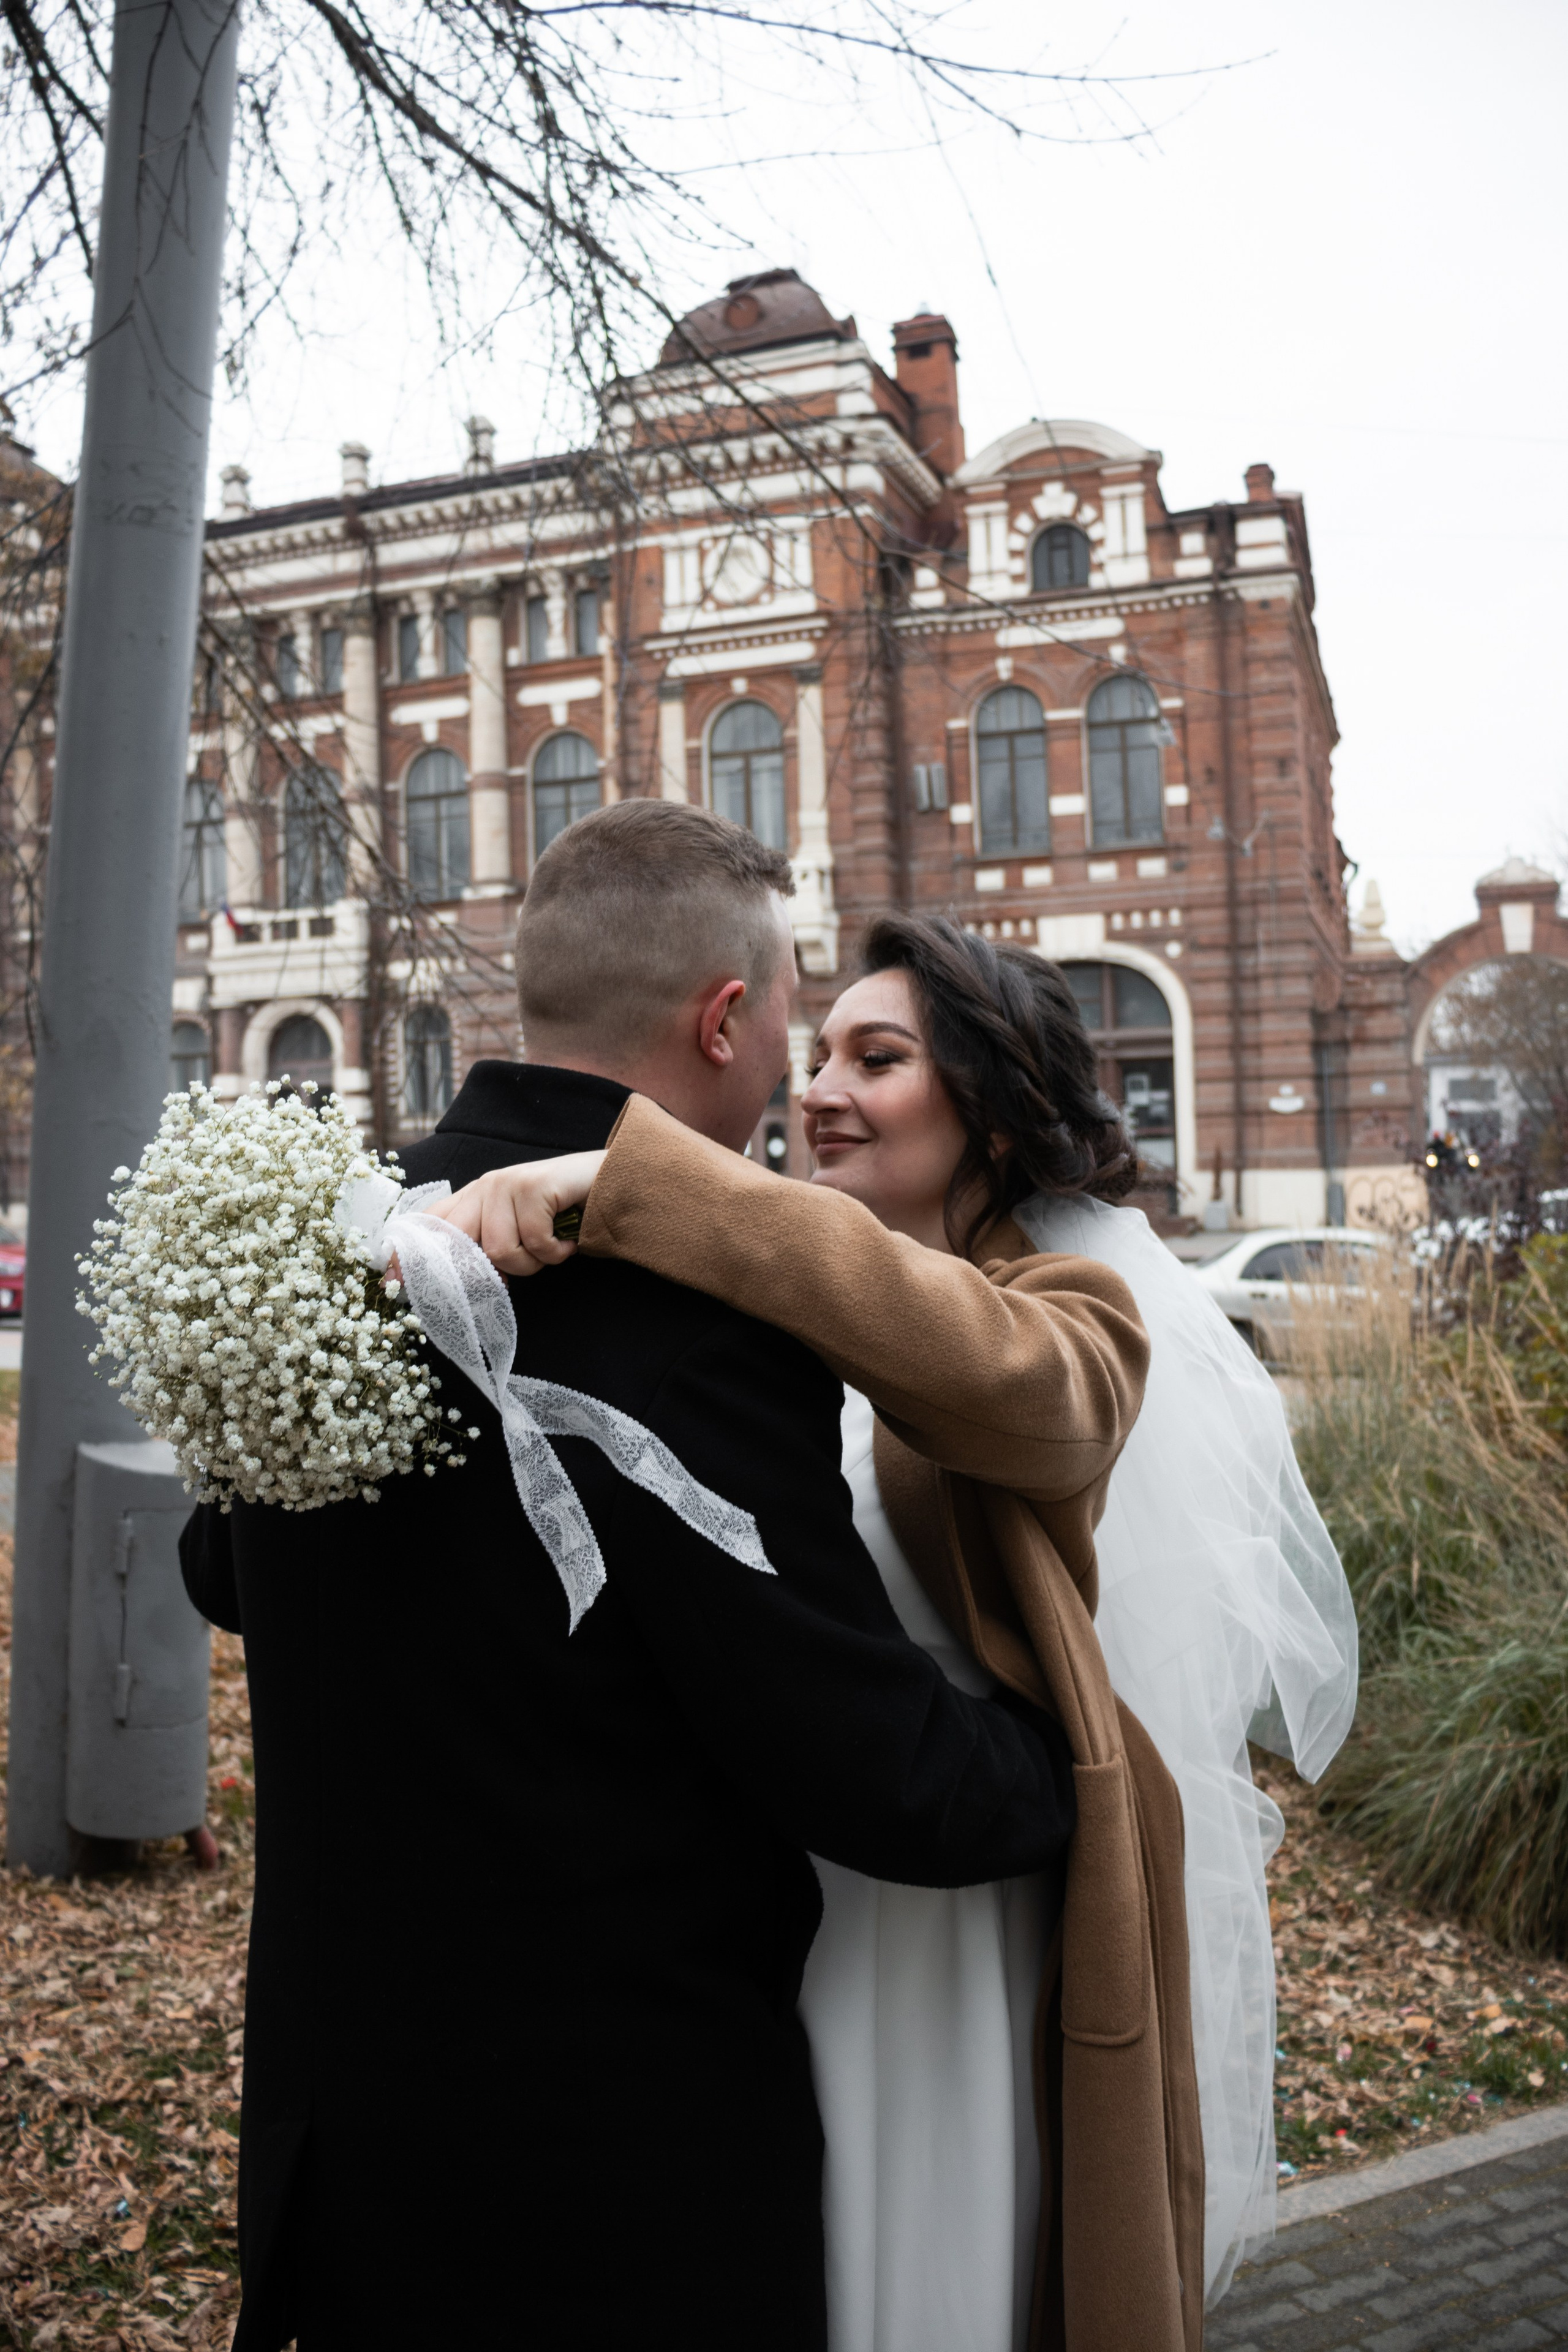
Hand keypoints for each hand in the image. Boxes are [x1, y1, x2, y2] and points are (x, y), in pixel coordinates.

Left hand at [419, 1150, 606, 1276]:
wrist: (615, 1182)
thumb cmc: (565, 1214)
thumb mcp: (519, 1231)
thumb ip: (488, 1249)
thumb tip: (460, 1283)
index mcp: (475, 1197)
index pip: (431, 1223)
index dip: (410, 1254)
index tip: (392, 1282)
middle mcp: (485, 1186)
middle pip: (458, 1242)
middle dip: (480, 1271)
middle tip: (509, 1279)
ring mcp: (507, 1183)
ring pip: (499, 1251)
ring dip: (533, 1262)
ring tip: (552, 1248)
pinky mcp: (533, 1186)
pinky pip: (533, 1242)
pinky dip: (556, 1253)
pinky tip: (568, 1241)